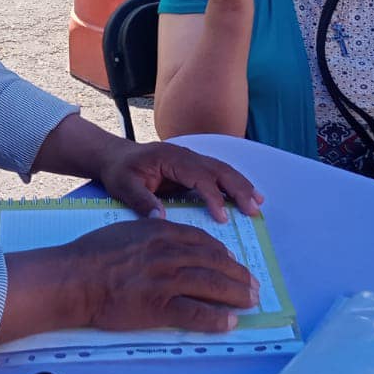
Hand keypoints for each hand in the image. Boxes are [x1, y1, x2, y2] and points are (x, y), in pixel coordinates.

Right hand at [62, 218, 258, 332]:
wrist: (73, 278)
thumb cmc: (92, 254)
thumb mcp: (126, 230)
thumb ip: (151, 234)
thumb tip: (168, 238)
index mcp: (160, 232)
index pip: (202, 241)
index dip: (223, 254)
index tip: (234, 263)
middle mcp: (168, 253)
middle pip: (214, 262)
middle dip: (238, 275)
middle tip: (253, 285)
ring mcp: (165, 280)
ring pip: (211, 285)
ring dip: (236, 294)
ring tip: (251, 302)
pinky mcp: (158, 307)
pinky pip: (195, 313)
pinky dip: (216, 318)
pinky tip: (230, 322)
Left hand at [97, 139, 262, 221]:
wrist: (114, 156)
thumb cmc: (119, 171)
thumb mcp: (123, 186)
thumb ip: (141, 201)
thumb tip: (161, 218)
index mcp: (170, 158)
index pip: (198, 176)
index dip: (212, 196)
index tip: (222, 217)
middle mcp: (185, 155)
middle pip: (218, 169)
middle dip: (238, 188)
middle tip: (254, 210)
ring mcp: (190, 158)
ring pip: (222, 169)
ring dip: (241, 185)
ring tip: (259, 203)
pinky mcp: (192, 166)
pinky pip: (217, 173)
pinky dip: (234, 183)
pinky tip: (247, 195)